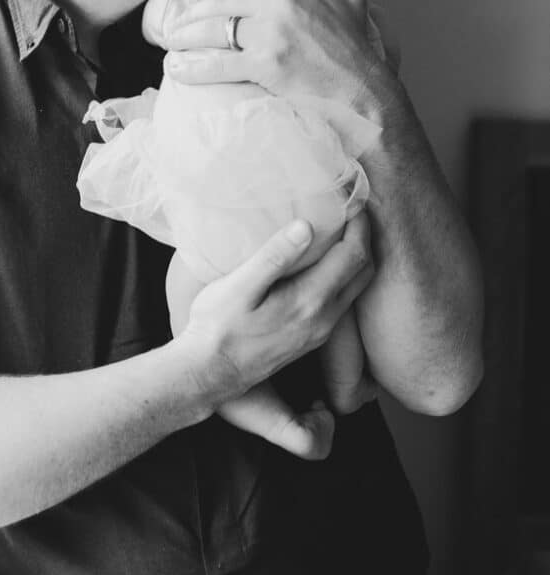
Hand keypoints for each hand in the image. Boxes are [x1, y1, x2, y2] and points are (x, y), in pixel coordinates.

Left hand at [164, 0, 386, 111]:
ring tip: (170, 43)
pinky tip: (176, 70)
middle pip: (219, 2)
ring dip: (185, 37)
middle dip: (192, 13)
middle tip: (174, 24)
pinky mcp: (266, 65)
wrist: (364, 90)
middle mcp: (280, 3)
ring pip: (213, 30)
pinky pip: (219, 64)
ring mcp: (272, 34)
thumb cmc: (356, 48)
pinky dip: (193, 68)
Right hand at [175, 213, 373, 409]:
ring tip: (342, 231)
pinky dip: (346, 275)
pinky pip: (344, 301)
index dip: (359, 224)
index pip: (353, 255)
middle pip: (365, 271)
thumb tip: (306, 226)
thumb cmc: (217, 327)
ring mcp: (320, 331)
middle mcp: (324, 318)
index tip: (352, 200)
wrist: (210, 374)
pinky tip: (326, 264)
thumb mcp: (238, 287)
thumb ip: (274, 257)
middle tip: (353, 211)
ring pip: (357, 288)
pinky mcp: (312, 338)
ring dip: (357, 257)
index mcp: (310, 300)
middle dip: (365, 237)